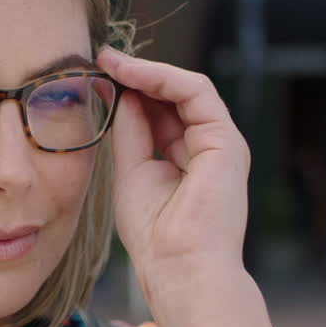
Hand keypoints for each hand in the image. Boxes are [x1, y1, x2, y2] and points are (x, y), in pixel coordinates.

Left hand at [97, 47, 250, 300]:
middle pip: (173, 98)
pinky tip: (132, 73)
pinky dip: (162, 78)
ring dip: (146, 70)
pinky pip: (195, 92)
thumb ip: (132, 134)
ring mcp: (221, 144)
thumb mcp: (132, 174)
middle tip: (102, 58)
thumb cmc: (154, 237)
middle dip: (137, 75)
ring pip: (185, 88)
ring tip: (111, 61)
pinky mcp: (226, 141)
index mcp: (188, 162)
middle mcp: (208, 150)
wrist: (179, 268)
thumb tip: (125, 95)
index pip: (162, 114)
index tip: (98, 75)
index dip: (132, 91)